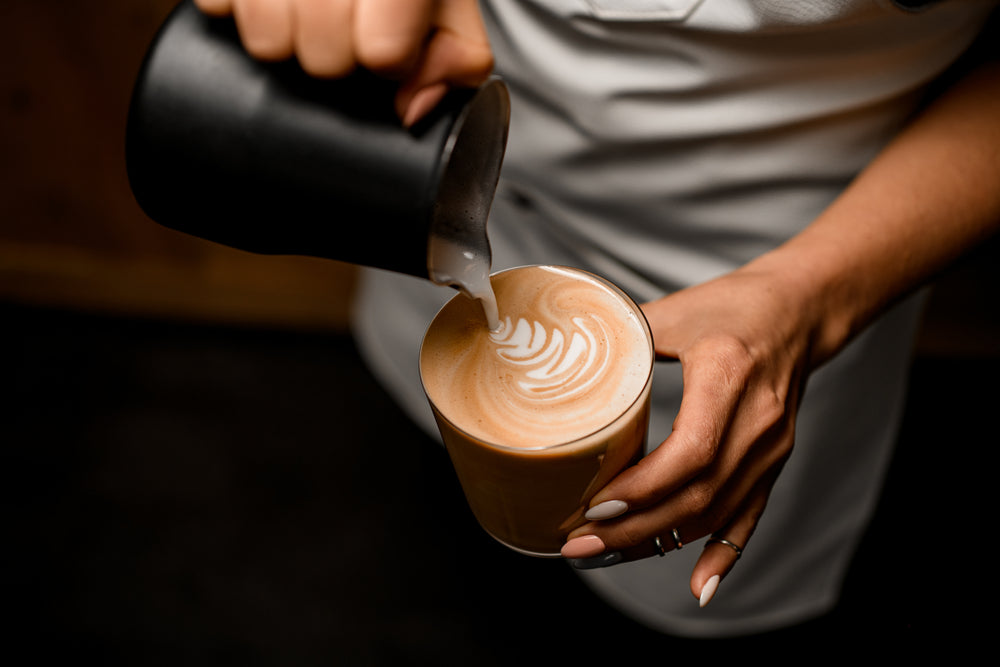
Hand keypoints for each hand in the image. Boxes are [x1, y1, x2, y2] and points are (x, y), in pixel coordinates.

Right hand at [193, 0, 493, 124]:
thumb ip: (457, 55)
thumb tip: (415, 108)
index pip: (385, 52)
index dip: (388, 60)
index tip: (387, 43)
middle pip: (323, 59)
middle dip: (336, 55)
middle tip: (344, 23)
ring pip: (267, 43)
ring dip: (285, 36)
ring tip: (303, 7)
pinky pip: (216, 10)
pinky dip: (237, 9)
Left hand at [561, 262, 819, 605]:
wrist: (800, 309)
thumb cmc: (735, 304)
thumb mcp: (676, 311)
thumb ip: (621, 336)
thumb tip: (559, 354)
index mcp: (730, 377)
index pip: (691, 452)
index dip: (643, 488)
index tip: (595, 505)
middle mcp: (758, 423)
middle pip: (698, 495)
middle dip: (634, 529)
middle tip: (578, 544)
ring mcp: (771, 449)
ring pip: (715, 513)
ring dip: (658, 543)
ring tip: (604, 555)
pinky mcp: (773, 462)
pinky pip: (748, 517)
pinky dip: (722, 555)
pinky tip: (698, 588)